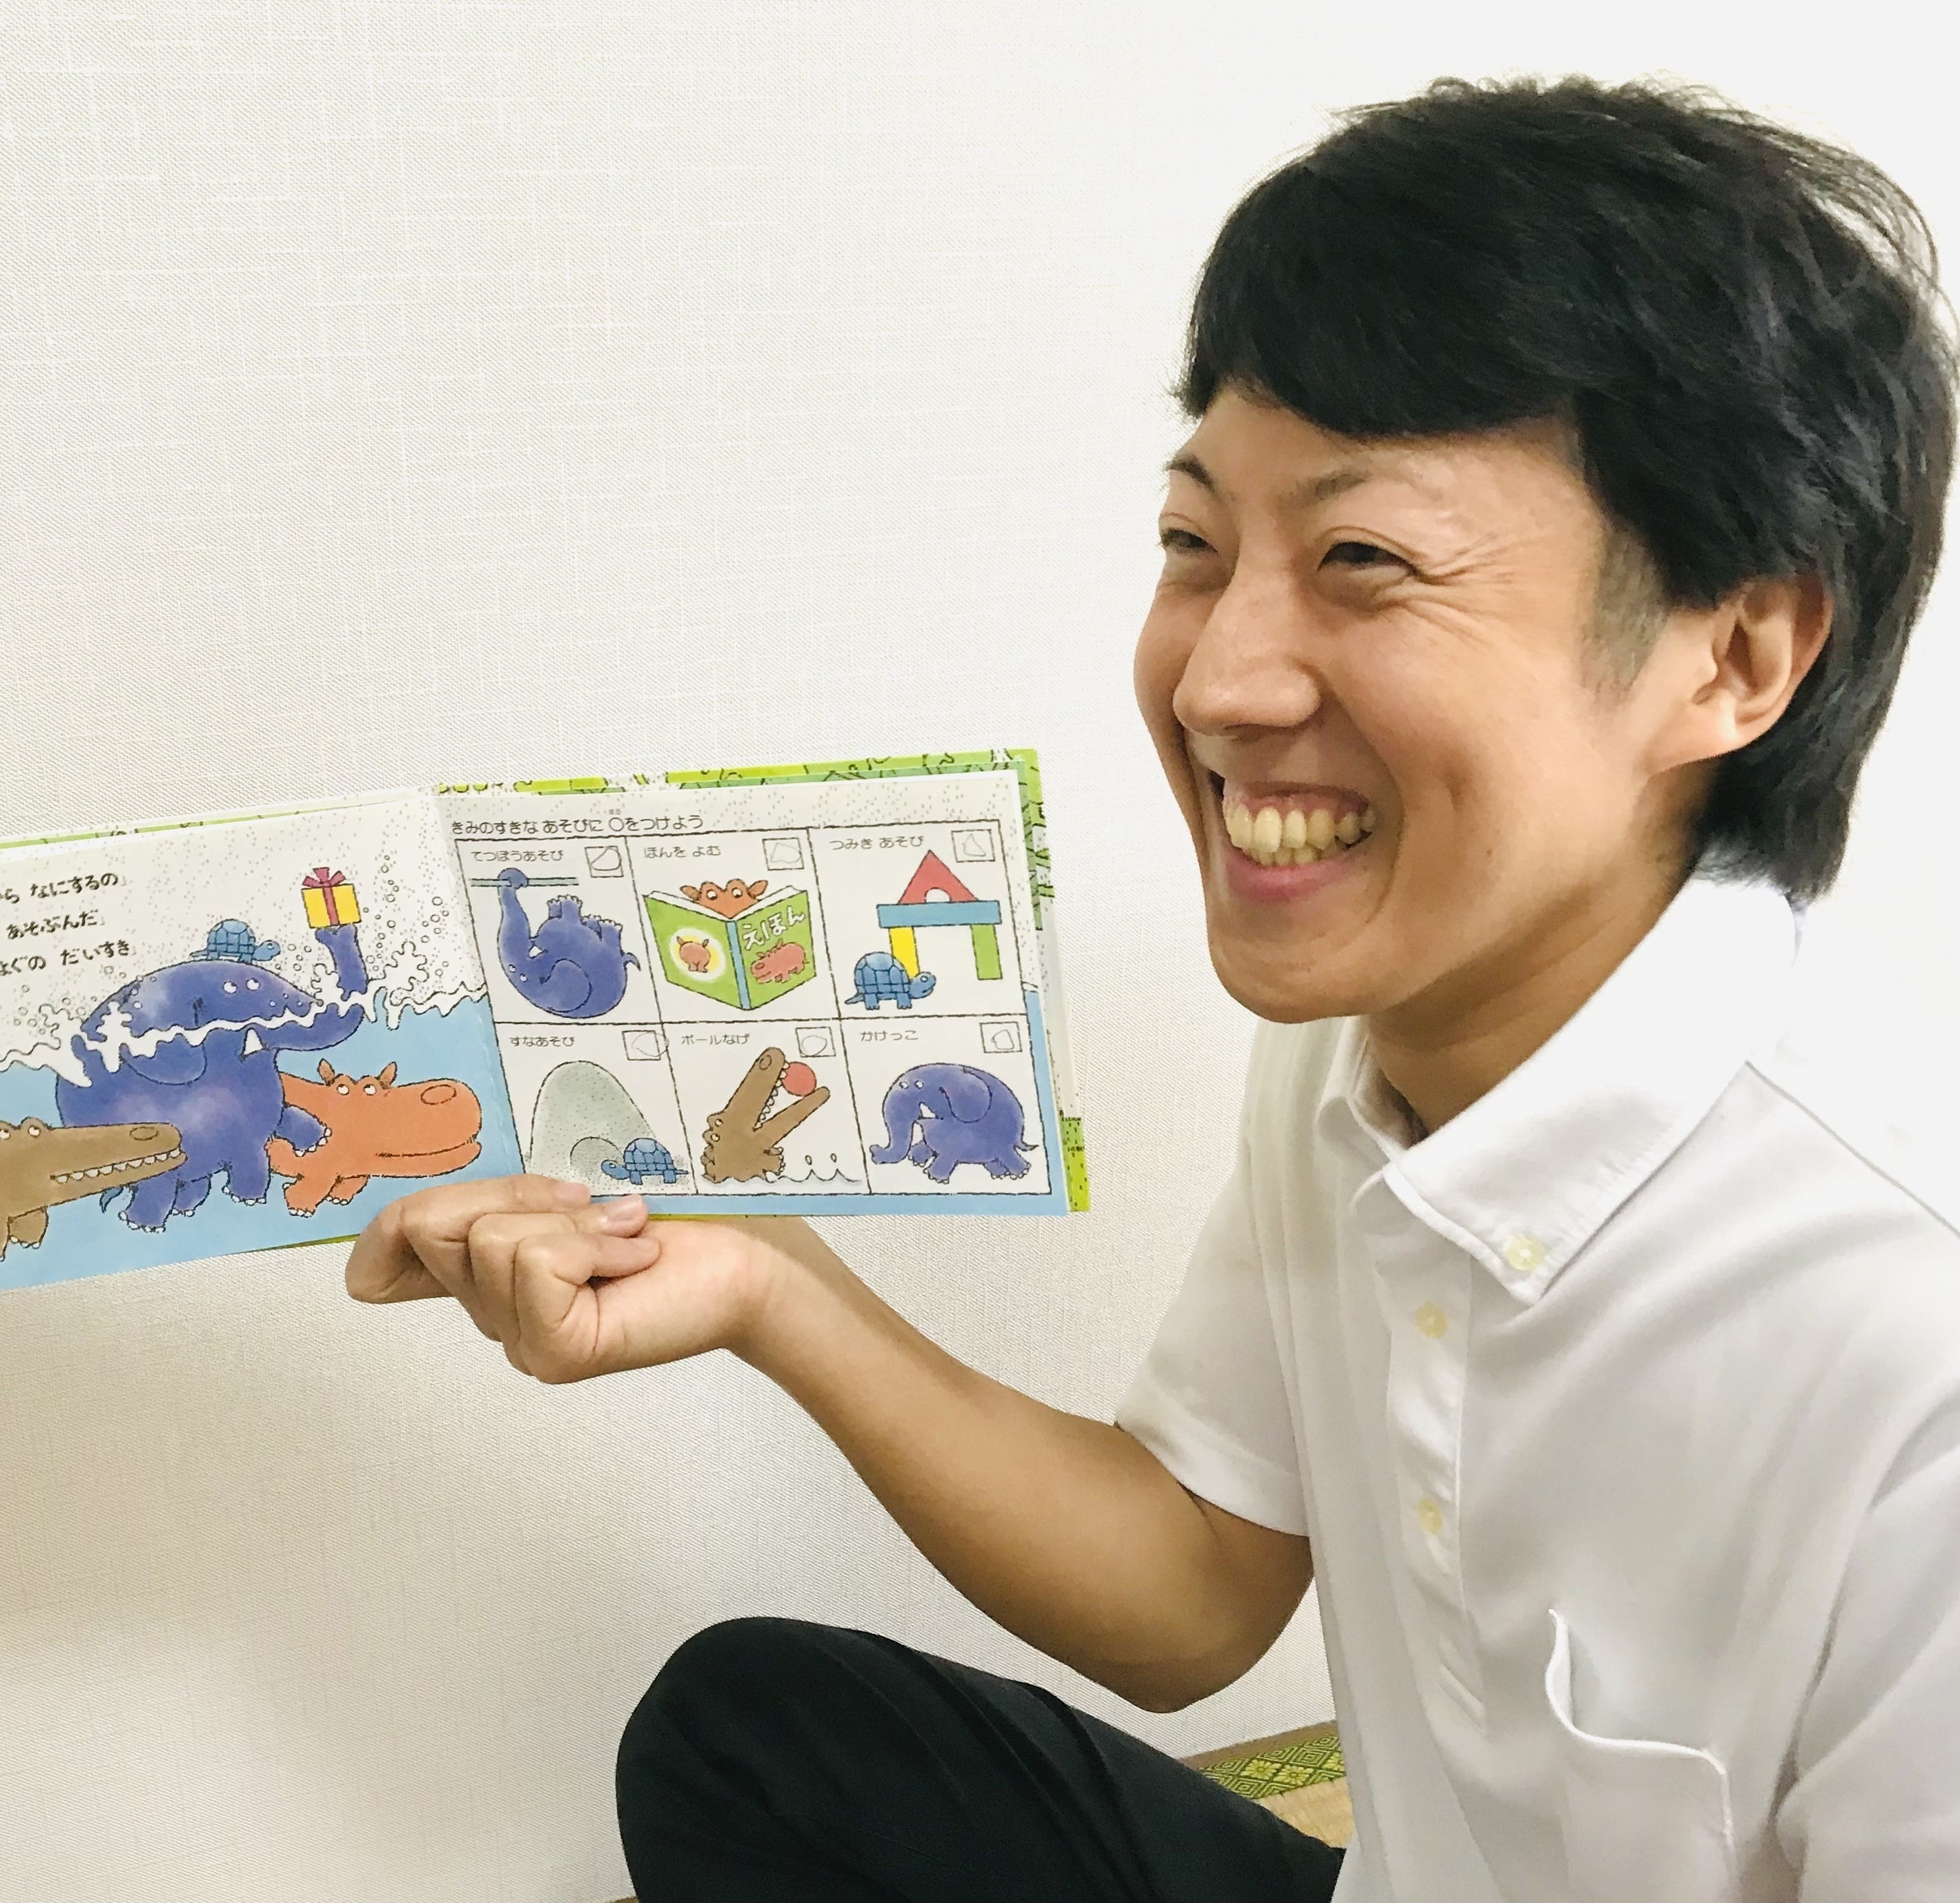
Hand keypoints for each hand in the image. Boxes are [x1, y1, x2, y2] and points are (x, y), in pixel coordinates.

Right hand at [344, 1175, 806, 1383]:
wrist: (756, 1252)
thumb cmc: (678, 1211)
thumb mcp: (563, 1187)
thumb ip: (491, 1198)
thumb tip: (408, 1220)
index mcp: (492, 1272)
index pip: (381, 1263)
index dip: (390, 1229)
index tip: (481, 1205)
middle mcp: (495, 1314)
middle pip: (430, 1223)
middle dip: (513, 1190)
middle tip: (590, 1203)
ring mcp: (521, 1340)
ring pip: (489, 1239)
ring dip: (568, 1219)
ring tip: (625, 1236)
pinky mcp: (556, 1351)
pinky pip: (533, 1262)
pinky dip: (590, 1242)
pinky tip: (636, 1259)